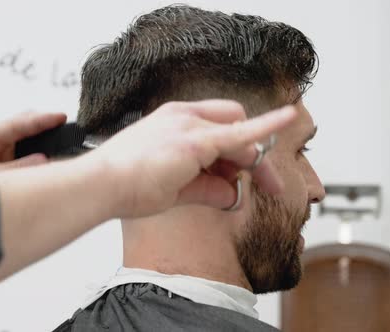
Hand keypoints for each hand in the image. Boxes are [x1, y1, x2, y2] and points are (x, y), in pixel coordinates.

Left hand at [0, 112, 66, 171]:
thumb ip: (19, 168)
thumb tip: (45, 159)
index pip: (18, 123)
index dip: (41, 119)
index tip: (60, 116)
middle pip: (27, 124)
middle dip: (47, 124)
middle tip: (67, 128)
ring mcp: (4, 149)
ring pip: (32, 136)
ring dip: (47, 138)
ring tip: (65, 139)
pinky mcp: (12, 161)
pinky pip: (32, 152)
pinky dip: (44, 151)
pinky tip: (55, 155)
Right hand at [83, 99, 296, 217]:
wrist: (100, 186)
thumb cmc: (125, 186)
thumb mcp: (174, 189)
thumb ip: (207, 188)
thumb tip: (233, 197)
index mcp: (173, 121)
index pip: (217, 126)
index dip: (237, 150)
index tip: (247, 173)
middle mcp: (182, 116)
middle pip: (235, 124)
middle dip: (254, 153)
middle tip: (270, 184)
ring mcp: (188, 125)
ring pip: (239, 135)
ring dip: (257, 161)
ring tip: (268, 187)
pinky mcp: (195, 140)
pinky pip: (240, 133)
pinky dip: (267, 125)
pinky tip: (288, 117)